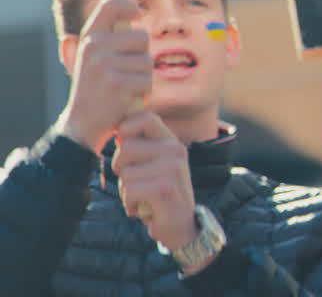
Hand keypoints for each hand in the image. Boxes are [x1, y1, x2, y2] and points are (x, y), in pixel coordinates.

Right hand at [55, 0, 150, 152]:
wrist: (82, 124)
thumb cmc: (94, 89)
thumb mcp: (92, 58)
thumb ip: (106, 36)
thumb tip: (129, 6)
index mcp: (89, 38)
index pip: (110, 6)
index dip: (128, 4)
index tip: (138, 10)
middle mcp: (94, 46)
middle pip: (142, 37)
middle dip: (142, 56)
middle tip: (126, 73)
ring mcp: (105, 65)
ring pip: (147, 61)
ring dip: (144, 78)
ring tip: (126, 88)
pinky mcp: (117, 84)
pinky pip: (147, 81)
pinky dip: (144, 93)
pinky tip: (128, 100)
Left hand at [112, 111, 196, 252]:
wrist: (181, 226)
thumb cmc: (160, 193)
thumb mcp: (153, 165)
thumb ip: (139, 147)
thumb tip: (117, 131)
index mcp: (171, 142)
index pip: (145, 118)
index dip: (125, 127)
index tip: (123, 144)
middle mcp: (175, 151)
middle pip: (126, 148)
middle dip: (120, 169)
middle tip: (134, 182)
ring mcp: (172, 169)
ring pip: (125, 173)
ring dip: (126, 191)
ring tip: (143, 197)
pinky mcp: (164, 189)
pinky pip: (130, 190)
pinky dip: (130, 204)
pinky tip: (143, 209)